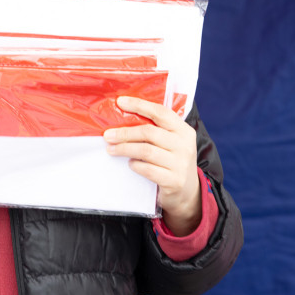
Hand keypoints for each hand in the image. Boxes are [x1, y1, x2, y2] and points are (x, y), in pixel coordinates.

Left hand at [103, 96, 201, 235]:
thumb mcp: (171, 142)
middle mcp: (185, 145)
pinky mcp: (174, 181)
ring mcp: (180, 164)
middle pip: (149, 132)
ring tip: (111, 149)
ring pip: (146, 151)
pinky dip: (135, 165)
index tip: (120, 102)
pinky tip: (130, 164)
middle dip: (125, 132)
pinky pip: (148, 170)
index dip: (139, 105)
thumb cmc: (172, 161)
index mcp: (184, 131)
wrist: (187, 193)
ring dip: (124, 149)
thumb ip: (156, 130)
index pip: (161, 112)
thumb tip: (123, 115)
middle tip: (107, 135)